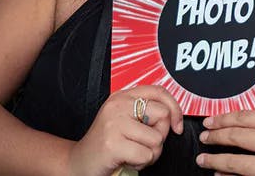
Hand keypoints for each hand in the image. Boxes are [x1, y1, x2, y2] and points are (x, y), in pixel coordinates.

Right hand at [67, 85, 182, 175]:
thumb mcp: (125, 120)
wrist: (78, 163)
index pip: (159, 92)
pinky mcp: (112, 143)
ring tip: (133, 153)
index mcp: (123, 96)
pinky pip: (146, 155)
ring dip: (150, 153)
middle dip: (160, 136)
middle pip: (163, 115)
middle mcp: (118, 105)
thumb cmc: (107, 144)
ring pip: (156, 139)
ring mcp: (114, 123)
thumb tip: (174, 118)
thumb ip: (146, 112)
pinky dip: (141, 163)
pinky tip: (127, 160)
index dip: (175, 109)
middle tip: (144, 144)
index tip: (177, 126)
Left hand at [197, 110, 254, 174]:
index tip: (210, 121)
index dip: (223, 118)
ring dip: (214, 160)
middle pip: (237, 136)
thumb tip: (232, 126)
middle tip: (204, 137)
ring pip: (235, 161)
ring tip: (203, 159)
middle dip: (215, 137)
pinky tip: (219, 175)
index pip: (246, 117)